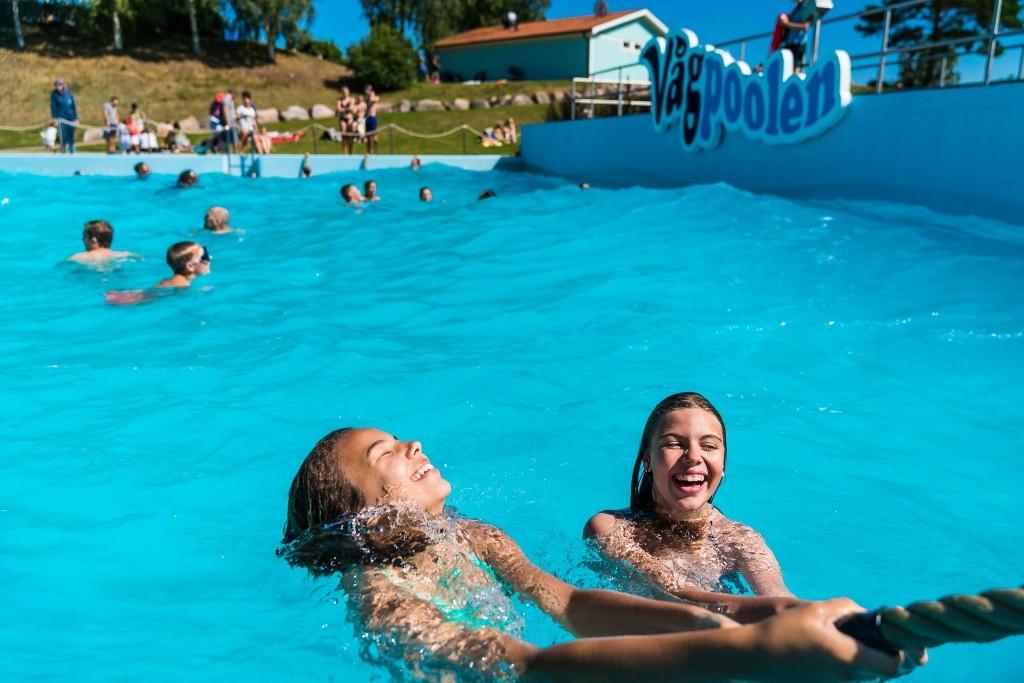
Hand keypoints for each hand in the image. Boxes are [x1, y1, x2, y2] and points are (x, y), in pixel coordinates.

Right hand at [751, 599, 926, 681]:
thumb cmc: (783, 632)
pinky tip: (850, 645)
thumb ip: (845, 608)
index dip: (907, 652)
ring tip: (874, 638)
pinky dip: (861, 663)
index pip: (895, 665)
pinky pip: (855, 676)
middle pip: (889, 673)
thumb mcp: (815, 610)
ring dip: (879, 659)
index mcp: (848, 657)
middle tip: (897, 638)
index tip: (905, 636)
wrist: (755, 658)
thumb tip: (864, 612)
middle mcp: (848, 676)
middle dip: (899, 656)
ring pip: (872, 675)